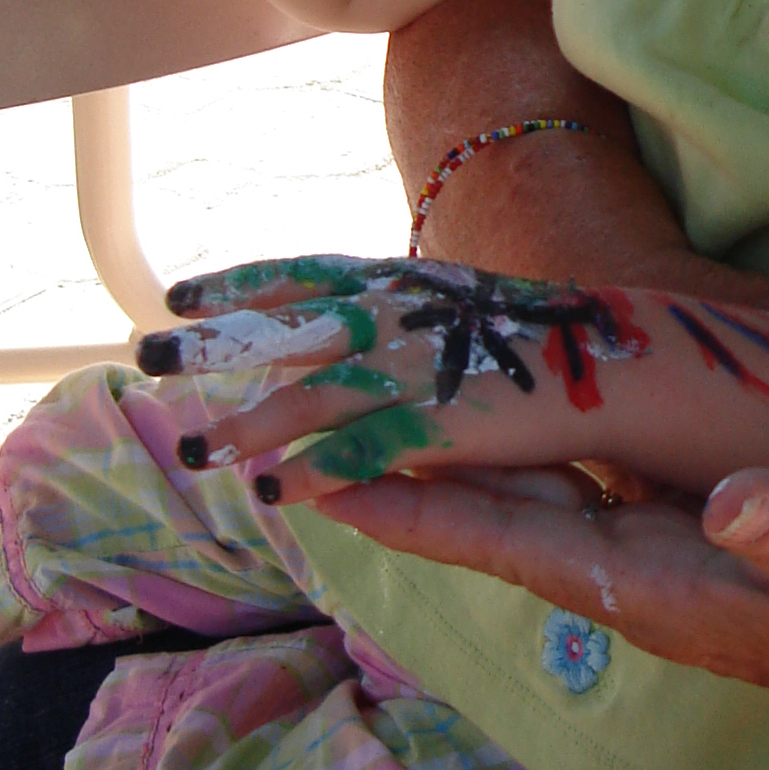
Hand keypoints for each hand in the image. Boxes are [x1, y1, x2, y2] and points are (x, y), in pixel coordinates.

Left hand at [138, 255, 653, 491]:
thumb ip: (404, 315)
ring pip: (315, 397)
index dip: (242, 286)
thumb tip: (347, 323)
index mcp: (405, 287)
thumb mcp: (460, 309)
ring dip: (249, 425)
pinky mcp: (448, 424)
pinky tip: (279, 492)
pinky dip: (322, 469)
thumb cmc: (543, 340)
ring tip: (193, 449)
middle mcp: (402, 320)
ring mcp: (423, 371)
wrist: (625, 359)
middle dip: (216, 343)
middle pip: (290, 329)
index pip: (308, 277)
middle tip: (144, 349)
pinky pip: (371, 449)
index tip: (181, 294)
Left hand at [315, 464, 768, 753]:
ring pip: (550, 503)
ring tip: (396, 415)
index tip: (318, 479)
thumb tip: (731, 497)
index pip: (513, 542)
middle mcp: (654, 580)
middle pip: (505, 523)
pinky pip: (609, 489)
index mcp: (668, 586)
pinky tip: (541, 419)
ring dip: (474, 464)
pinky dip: (556, 452)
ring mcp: (685, 566)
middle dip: (413, 480)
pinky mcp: (723, 544)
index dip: (418, 506)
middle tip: (314, 432)